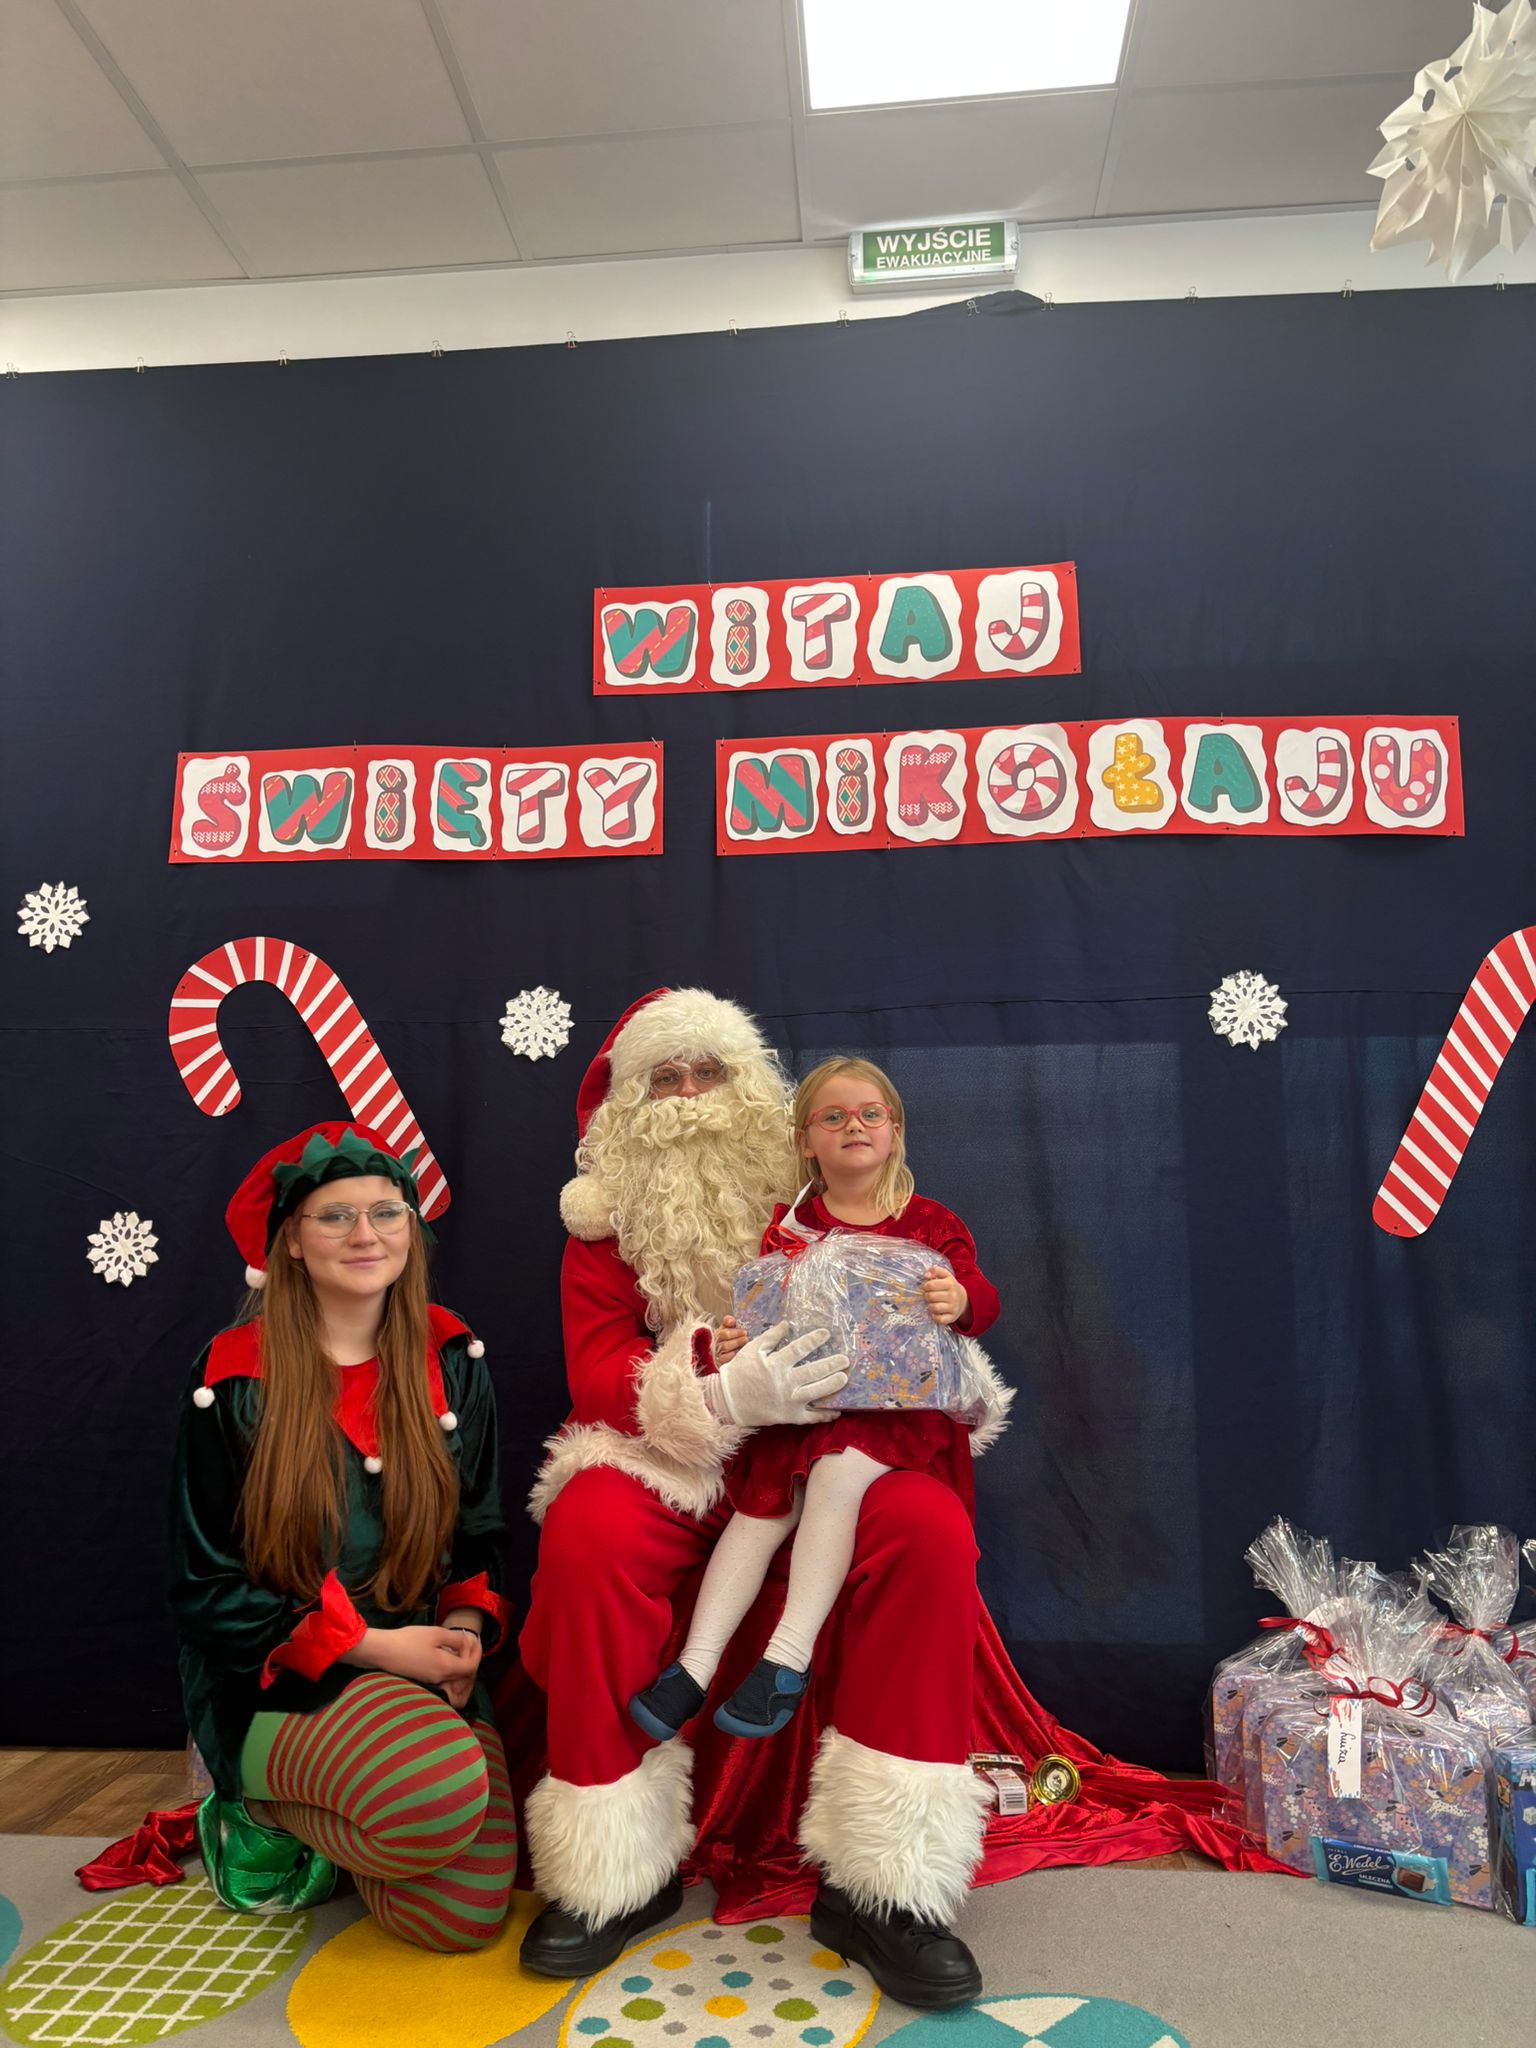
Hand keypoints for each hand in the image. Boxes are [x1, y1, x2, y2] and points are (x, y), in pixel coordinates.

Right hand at [351, 1624, 474, 1693]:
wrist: (382, 1651)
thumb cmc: (409, 1640)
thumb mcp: (436, 1633)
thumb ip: (456, 1639)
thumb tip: (467, 1643)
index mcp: (445, 1668)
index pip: (471, 1667)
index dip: (477, 1653)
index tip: (475, 1639)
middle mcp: (441, 1680)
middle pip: (465, 1678)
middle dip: (471, 1661)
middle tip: (469, 1644)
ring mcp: (432, 1682)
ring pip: (456, 1682)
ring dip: (461, 1668)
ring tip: (459, 1650)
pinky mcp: (424, 1681)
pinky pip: (445, 1681)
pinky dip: (451, 1671)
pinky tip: (445, 1655)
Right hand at [706, 1321, 848, 1427]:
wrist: (728, 1401)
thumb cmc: (739, 1372)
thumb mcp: (752, 1350)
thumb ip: (771, 1337)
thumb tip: (787, 1324)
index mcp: (775, 1364)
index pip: (799, 1349)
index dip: (814, 1340)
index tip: (826, 1333)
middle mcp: (785, 1382)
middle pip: (814, 1371)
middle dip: (832, 1364)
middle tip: (846, 1359)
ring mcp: (788, 1401)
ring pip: (816, 1392)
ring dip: (832, 1384)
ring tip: (844, 1378)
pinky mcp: (789, 1416)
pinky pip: (811, 1417)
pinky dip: (825, 1415)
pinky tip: (836, 1410)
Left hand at [922, 1267, 967, 1325]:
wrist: (962, 1299)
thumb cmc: (949, 1286)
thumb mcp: (945, 1275)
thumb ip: (935, 1271)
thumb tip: (926, 1275)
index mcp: (950, 1283)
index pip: (931, 1284)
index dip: (925, 1286)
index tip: (926, 1287)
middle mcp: (952, 1295)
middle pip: (931, 1296)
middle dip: (926, 1296)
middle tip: (928, 1295)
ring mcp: (953, 1307)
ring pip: (934, 1308)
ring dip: (929, 1306)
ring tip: (931, 1303)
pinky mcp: (952, 1317)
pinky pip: (939, 1319)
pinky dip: (934, 1317)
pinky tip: (934, 1312)